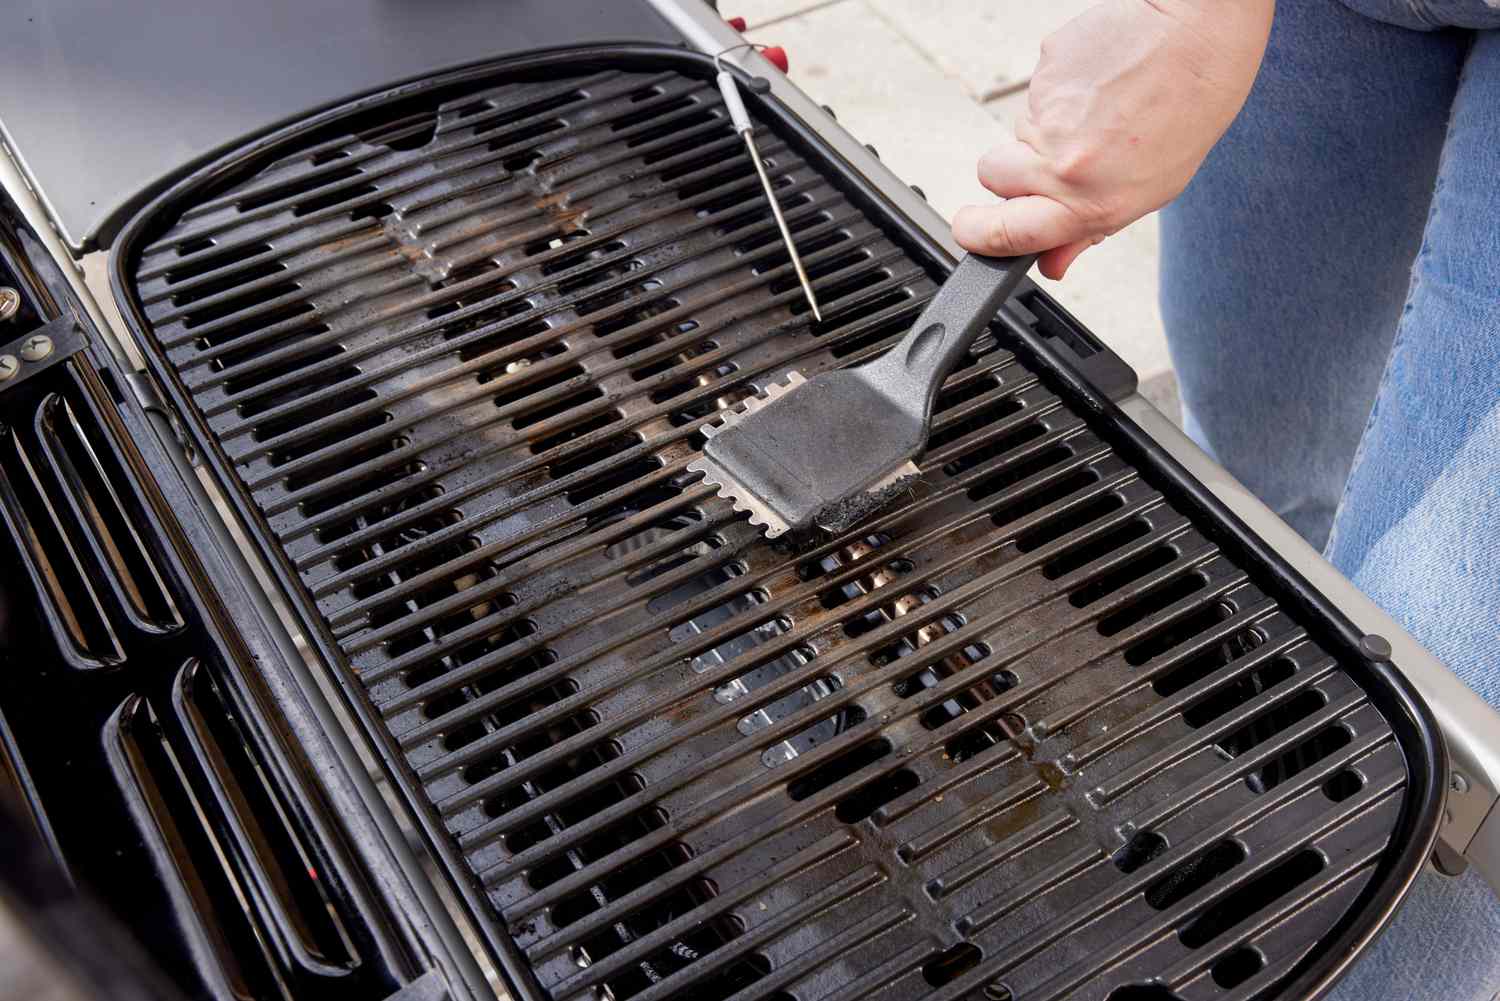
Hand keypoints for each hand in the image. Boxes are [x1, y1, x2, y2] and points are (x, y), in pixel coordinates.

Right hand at [953, 0, 1273, 278]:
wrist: (1199, 36)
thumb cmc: (1187, 110)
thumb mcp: (1150, 192)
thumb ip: (1090, 230)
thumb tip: (1053, 263)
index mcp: (1090, 203)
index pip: (1006, 233)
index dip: (976, 235)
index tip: (968, 230)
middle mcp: (1065, 163)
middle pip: (992, 177)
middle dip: (1007, 172)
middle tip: (1047, 158)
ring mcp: (1050, 115)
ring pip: (1019, 131)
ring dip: (1047, 127)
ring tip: (1097, 112)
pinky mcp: (1044, 71)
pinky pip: (1036, 92)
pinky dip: (1061, 91)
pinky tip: (1098, 85)